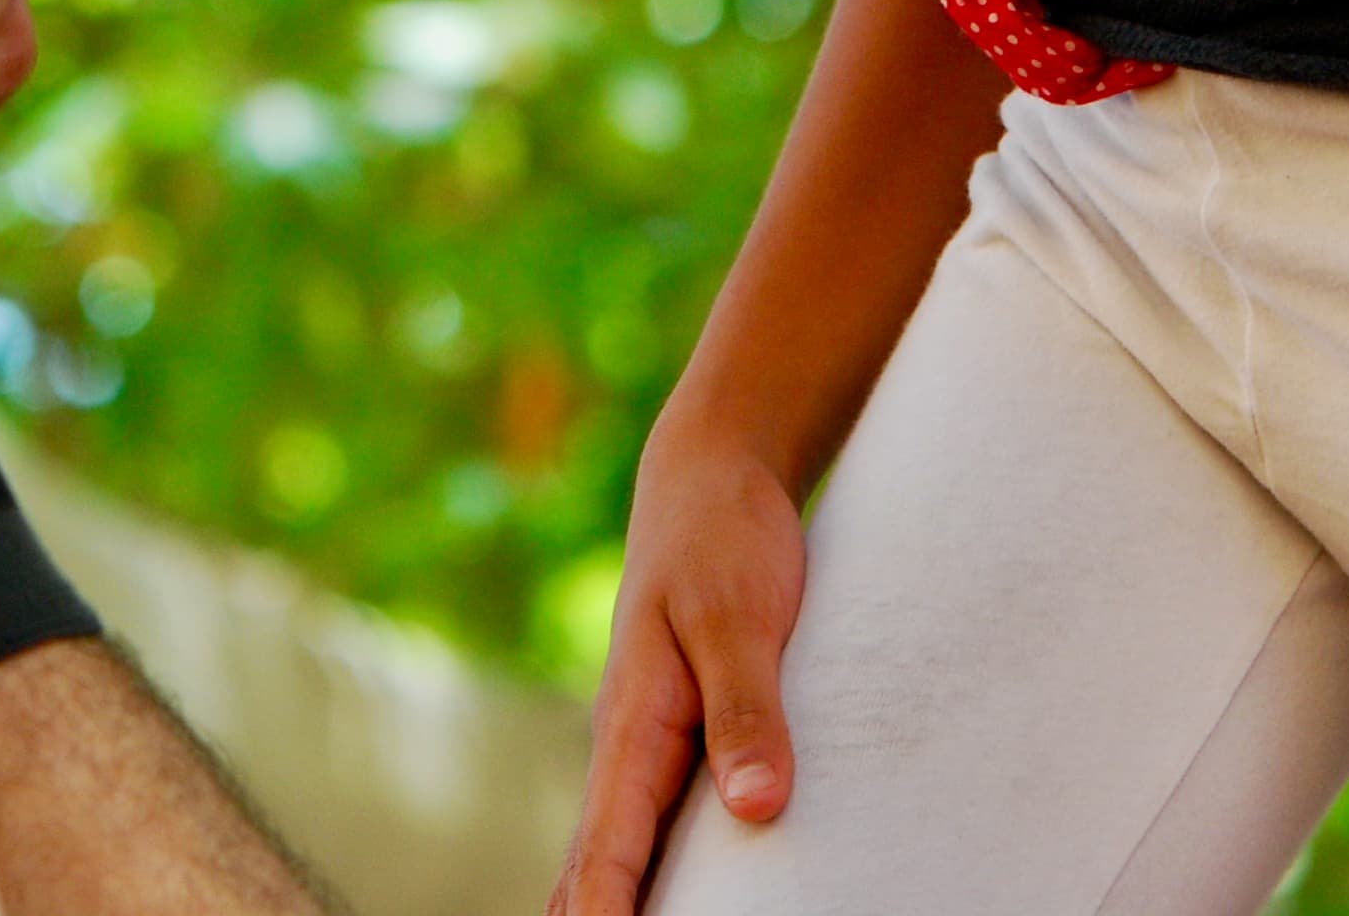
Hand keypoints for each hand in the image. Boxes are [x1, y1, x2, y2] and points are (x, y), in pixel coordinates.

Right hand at [549, 425, 805, 915]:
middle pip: (590, 868)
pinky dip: (632, 877)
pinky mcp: (672, 738)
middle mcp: (626, 747)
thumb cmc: (724, 537)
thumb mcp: (738, 614)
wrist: (710, 475)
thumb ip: (747, 707)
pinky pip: (641, 828)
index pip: (606, 848)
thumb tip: (758, 807)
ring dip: (608, 907)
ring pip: (609, 853)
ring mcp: (643, 747)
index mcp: (632, 723)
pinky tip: (648, 904)